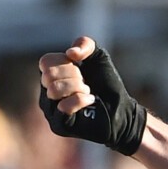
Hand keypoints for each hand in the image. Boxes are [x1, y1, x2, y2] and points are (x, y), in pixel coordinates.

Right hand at [37, 36, 147, 154]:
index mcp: (51, 75)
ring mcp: (51, 109)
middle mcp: (46, 92)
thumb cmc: (107, 84)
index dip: (66, 62)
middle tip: (86, 84)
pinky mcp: (59, 124)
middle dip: (74, 76)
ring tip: (88, 93)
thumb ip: (85, 44)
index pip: (45, 61)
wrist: (121, 108)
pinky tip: (90, 102)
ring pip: (54, 90)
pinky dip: (81, 100)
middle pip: (49, 75)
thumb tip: (70, 53)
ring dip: (78, 88)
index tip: (80, 69)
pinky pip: (63, 107)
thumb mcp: (99, 57)